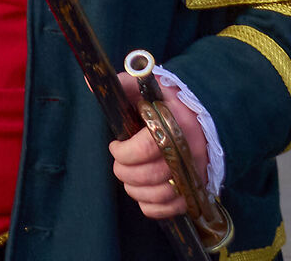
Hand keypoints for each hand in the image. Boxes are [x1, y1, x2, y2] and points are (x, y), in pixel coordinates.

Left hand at [109, 73, 206, 218]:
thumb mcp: (148, 88)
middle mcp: (189, 151)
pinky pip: (172, 208)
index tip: (115, 146)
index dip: (124, 152)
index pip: (146, 147)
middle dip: (125, 172)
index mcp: (176, 124)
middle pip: (151, 174)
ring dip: (135, 190)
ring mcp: (195, 173)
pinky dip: (152, 206)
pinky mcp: (197, 189)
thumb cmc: (168, 103)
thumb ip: (122, 85)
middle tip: (119, 163)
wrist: (201, 118)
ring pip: (160, 194)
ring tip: (128, 178)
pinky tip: (143, 192)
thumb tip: (90, 82)